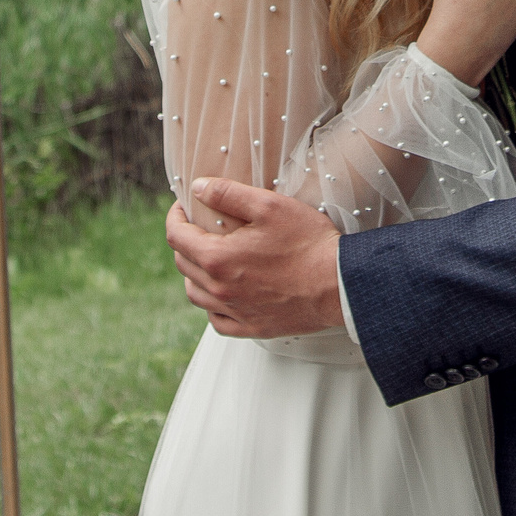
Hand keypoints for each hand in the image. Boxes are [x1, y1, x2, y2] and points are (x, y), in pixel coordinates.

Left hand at [166, 179, 344, 338]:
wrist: (340, 284)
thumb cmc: (308, 242)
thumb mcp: (269, 205)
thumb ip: (228, 193)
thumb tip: (198, 187)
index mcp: (217, 259)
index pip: (176, 236)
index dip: (174, 216)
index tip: (183, 206)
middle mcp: (220, 290)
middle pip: (183, 264)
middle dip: (184, 241)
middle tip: (199, 227)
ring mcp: (236, 312)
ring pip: (195, 294)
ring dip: (194, 273)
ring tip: (209, 258)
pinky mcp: (252, 327)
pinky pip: (217, 321)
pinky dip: (212, 305)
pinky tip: (224, 292)